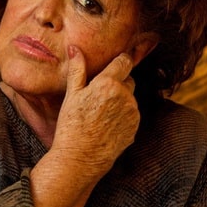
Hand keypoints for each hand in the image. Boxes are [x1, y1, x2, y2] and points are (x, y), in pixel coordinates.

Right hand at [50, 45, 139, 178]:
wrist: (80, 158)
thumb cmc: (71, 125)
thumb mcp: (72, 94)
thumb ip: (78, 69)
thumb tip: (75, 48)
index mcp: (109, 83)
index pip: (124, 61)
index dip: (121, 61)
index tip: (116, 62)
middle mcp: (125, 96)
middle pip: (128, 80)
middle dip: (117, 83)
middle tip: (99, 95)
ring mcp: (132, 113)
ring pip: (130, 98)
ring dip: (120, 101)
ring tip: (100, 114)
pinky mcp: (135, 127)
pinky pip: (131, 115)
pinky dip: (123, 116)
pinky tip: (107, 125)